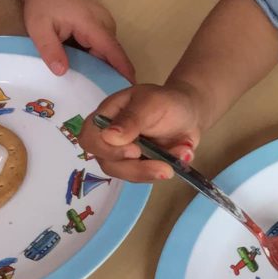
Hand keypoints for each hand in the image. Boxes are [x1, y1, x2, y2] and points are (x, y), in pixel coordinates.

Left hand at [23, 0, 134, 81]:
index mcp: (92, 24)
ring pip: (107, 52)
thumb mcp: (38, 27)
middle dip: (109, 74)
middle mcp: (105, 24)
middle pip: (111, 54)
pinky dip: (96, 59)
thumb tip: (62, 72)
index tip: (132, 87)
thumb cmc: (43, 2)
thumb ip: (50, 49)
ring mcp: (106, 24)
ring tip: (93, 87)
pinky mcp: (103, 27)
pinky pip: (103, 47)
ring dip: (101, 67)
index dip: (122, 69)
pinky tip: (87, 70)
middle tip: (101, 97)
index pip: (112, 50)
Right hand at [78, 82, 205, 182]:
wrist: (188, 112)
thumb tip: (109, 137)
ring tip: (179, 159)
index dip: (107, 150)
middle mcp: (109, 139)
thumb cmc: (166, 101)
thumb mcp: (151, 103)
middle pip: (108, 163)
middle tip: (165, 167)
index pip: (90, 139)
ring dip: (152, 171)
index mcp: (106, 117)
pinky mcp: (138, 166)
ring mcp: (123, 155)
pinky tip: (181, 155)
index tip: (135, 151)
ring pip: (126, 174)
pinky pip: (144, 177)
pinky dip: (163, 170)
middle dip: (136, 169)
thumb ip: (131, 119)